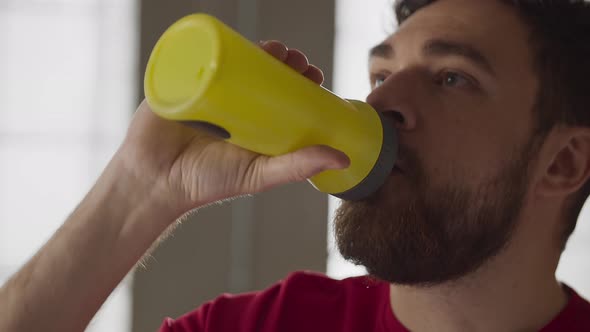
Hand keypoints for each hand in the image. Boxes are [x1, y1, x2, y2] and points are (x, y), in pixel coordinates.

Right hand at [117, 40, 349, 219]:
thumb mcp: (258, 174)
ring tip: (278, 50)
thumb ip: (297, 167)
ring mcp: (207, 91)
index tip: (315, 75)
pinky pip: (200, 57)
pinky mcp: (182, 81)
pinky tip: (237, 41)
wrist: (153, 182)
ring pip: (237, 61)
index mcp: (253, 125)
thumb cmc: (206, 182)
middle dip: (285, 62)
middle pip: (263, 74)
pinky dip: (218, 44)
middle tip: (298, 61)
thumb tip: (343, 158)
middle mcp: (234, 105)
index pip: (283, 96)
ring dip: (260, 50)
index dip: (301, 82)